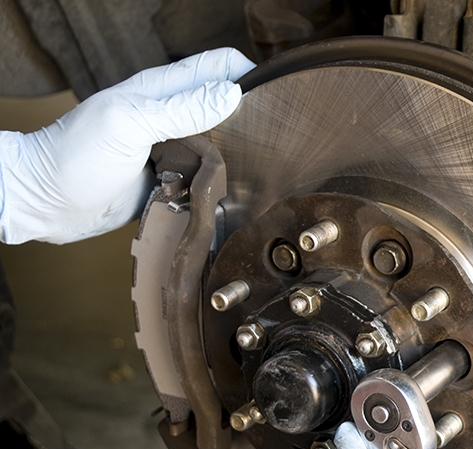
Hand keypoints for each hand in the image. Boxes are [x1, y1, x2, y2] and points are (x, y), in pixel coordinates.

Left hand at [0, 48, 254, 243]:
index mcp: (161, 91)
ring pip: (220, 145)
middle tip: (272, 140)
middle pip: (225, 107)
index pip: (217, 66)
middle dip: (251, 118)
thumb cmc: (76, 156)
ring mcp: (171, 150)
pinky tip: (230, 192)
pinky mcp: (169, 181)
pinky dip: (219, 183)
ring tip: (257, 168)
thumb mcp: (130, 124)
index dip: (247, 74)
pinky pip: (204, 178)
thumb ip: (182, 109)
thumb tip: (233, 95)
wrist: (46, 203)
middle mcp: (171, 118)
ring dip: (238, 155)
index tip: (271, 99)